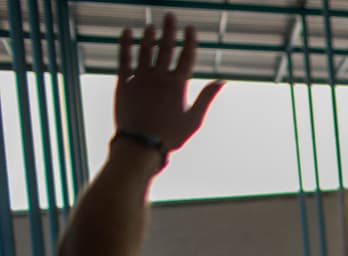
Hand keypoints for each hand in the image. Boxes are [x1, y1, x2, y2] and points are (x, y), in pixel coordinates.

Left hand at [115, 14, 222, 154]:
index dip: (189, 40)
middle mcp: (159, 77)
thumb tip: (221, 81)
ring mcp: (139, 79)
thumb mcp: (194, 119)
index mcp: (178, 85)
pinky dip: (125, 44)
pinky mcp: (123, 83)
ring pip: (145, 51)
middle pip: (166, 48)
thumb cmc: (170, 135)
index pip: (186, 56)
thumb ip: (206, 97)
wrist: (141, 144)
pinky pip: (124, 58)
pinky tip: (127, 33)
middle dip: (170, 30)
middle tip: (170, 15)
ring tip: (152, 26)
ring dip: (149, 36)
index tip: (190, 28)